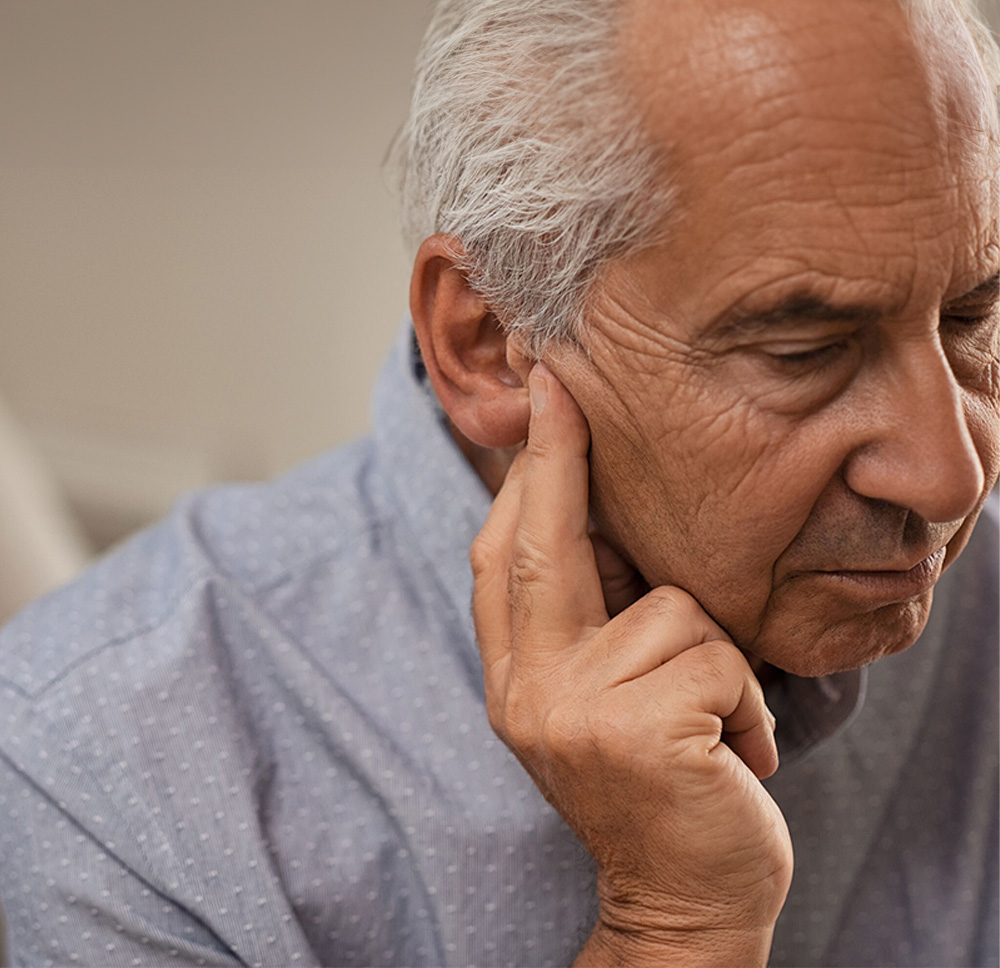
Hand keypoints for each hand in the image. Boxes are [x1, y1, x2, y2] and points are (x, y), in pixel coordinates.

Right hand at [470, 363, 792, 966]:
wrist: (681, 900)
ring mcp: (576, 713)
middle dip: (557, 456)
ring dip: (715, 657)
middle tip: (560, 383)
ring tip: (712, 721)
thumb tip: (593, 509)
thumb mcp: (599, 698)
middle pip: (542, 545)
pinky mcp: (641, 735)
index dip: (524, 476)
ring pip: (672, 608)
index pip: (504, 556)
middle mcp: (528, 691)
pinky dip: (749, 703)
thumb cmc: (656, 780)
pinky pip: (721, 662)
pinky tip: (737, 757)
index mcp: (514, 676)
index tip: (541, 400)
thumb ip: (586, 619)